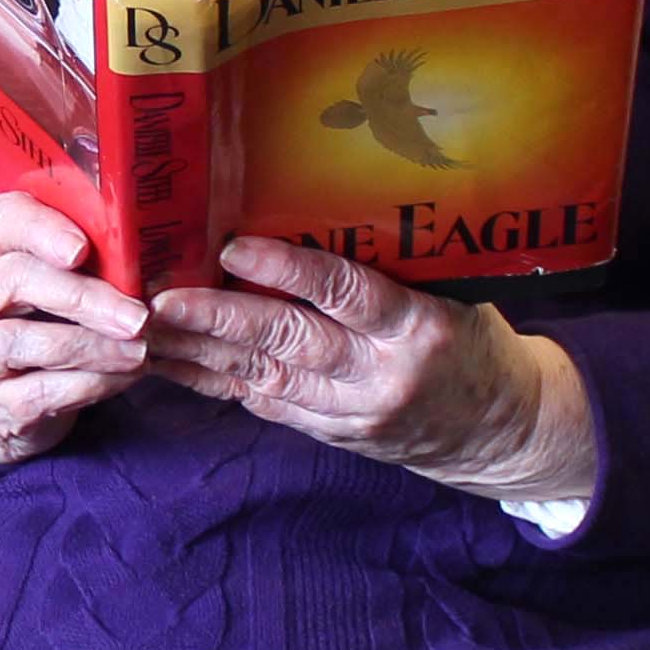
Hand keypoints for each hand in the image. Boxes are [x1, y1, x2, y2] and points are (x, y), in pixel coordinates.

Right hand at [0, 192, 154, 469]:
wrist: (1, 387)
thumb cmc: (37, 311)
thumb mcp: (49, 270)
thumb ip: (82, 251)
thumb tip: (146, 250)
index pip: (2, 219)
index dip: (43, 230)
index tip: (82, 249)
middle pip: (16, 279)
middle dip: (84, 298)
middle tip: (137, 317)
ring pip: (20, 340)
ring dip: (90, 347)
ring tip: (139, 351)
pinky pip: (38, 390)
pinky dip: (88, 384)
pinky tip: (123, 377)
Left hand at [147, 234, 597, 500]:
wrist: (504, 431)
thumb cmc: (475, 344)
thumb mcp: (453, 296)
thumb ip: (391, 269)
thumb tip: (313, 214)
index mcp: (418, 326)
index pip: (345, 293)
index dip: (287, 271)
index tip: (234, 248)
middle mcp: (379, 375)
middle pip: (288, 342)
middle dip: (218, 320)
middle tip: (160, 298)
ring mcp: (353, 413)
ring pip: (263, 379)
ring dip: (199, 356)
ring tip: (145, 331)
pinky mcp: (333, 435)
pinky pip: (267, 406)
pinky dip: (218, 383)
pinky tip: (175, 365)